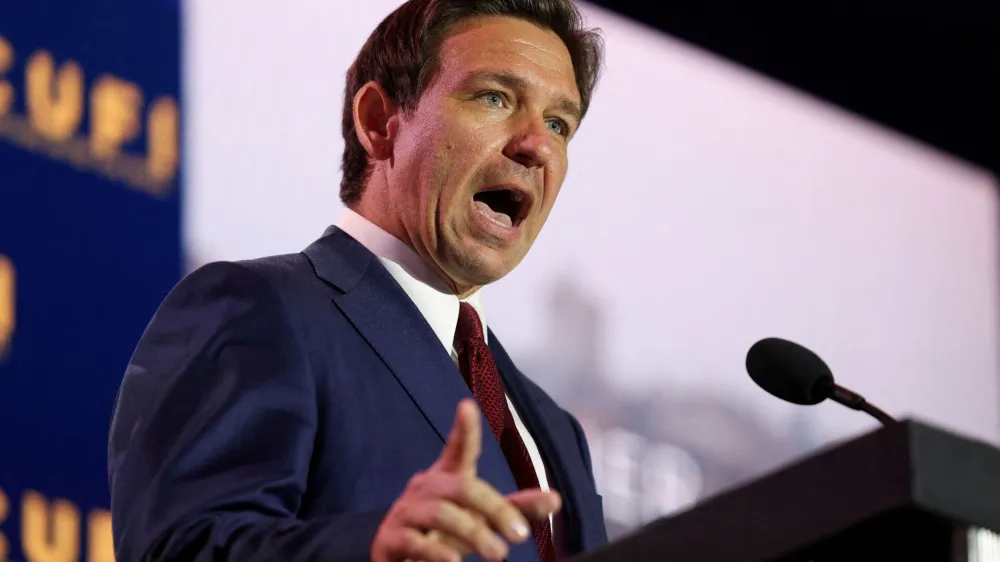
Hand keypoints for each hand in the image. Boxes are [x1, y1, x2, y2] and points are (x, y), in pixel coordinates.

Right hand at [371, 399, 560, 561]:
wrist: (397, 558)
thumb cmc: (445, 532)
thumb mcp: (481, 519)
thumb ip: (515, 509)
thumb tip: (556, 500)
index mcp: (447, 477)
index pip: (458, 449)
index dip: (464, 430)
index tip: (467, 406)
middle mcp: (426, 488)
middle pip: (462, 487)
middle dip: (494, 509)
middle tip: (520, 536)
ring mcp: (406, 512)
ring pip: (441, 513)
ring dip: (473, 533)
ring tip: (499, 555)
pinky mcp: (391, 539)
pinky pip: (414, 541)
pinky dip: (436, 552)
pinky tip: (454, 561)